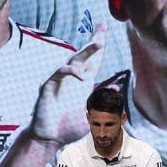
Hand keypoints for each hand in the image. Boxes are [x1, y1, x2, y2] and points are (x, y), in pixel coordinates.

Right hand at [30, 25, 106, 144]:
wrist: (50, 139)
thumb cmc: (69, 126)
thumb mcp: (92, 113)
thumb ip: (103, 100)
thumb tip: (116, 86)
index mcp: (84, 83)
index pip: (94, 60)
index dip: (99, 45)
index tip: (105, 29)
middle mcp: (73, 79)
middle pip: (84, 55)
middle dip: (95, 40)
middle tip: (103, 27)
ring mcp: (60, 81)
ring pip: (73, 60)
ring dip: (86, 51)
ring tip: (99, 43)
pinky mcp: (49, 86)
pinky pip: (60, 72)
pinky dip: (71, 71)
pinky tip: (82, 77)